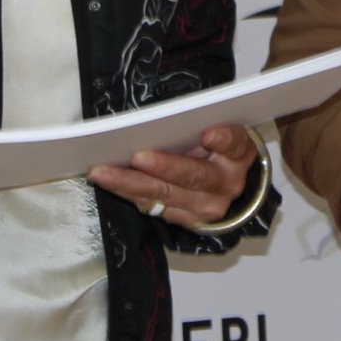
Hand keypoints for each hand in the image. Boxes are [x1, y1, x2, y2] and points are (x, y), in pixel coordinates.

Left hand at [88, 125, 259, 230]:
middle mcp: (225, 184)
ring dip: (130, 184)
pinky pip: (153, 208)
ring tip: (103, 173)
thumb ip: (197, 124)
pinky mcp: (187, 221)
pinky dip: (129, 193)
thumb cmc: (218, 150)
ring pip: (165, 196)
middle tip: (137, 157)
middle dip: (163, 167)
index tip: (208, 134)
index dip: (223, 140)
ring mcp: (206, 207)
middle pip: (193, 176)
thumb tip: (162, 118)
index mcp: (238, 154)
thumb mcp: (219, 133)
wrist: (230, 185)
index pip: (234, 144)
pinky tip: (109, 183)